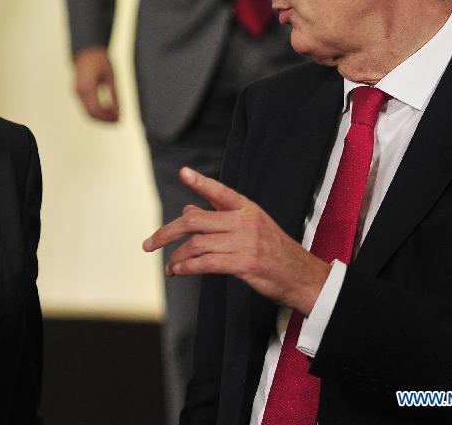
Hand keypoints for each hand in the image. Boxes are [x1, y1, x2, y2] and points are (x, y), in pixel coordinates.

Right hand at [73, 46, 119, 121]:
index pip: (96, 109)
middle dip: (105, 120)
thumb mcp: (111, 77)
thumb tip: (119, 112)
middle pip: (91, 114)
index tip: (120, 118)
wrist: (87, 51)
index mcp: (87, 86)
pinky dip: (97, 113)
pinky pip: (86, 108)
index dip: (108, 117)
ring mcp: (77, 93)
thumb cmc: (100, 61)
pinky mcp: (78, 93)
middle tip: (119, 121)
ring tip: (115, 118)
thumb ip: (115, 95)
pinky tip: (108, 112)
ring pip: (87, 113)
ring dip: (101, 118)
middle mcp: (79, 91)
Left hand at [143, 167, 330, 315]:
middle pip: (195, 220)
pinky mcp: (244, 264)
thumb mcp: (254, 226)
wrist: (303, 277)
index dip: (201, 182)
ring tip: (169, 267)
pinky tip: (178, 271)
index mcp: (247, 208)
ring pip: (197, 243)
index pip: (220, 191)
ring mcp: (245, 242)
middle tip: (149, 244)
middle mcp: (244, 221)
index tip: (183, 173)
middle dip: (167, 232)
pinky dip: (187, 267)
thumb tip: (188, 209)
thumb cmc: (275, 252)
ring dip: (176, 257)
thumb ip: (222, 217)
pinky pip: (206, 263)